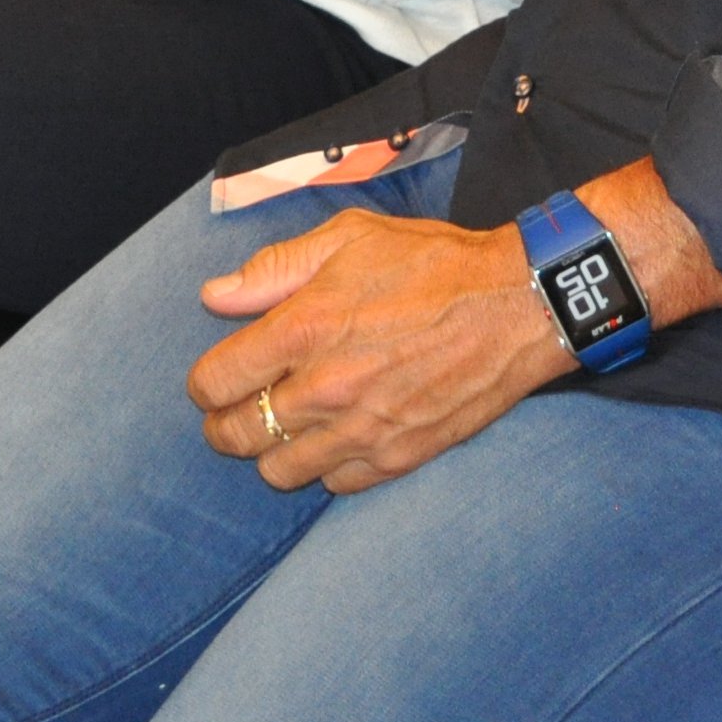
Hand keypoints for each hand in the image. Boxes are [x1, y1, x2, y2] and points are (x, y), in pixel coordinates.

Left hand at [185, 208, 571, 494]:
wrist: (514, 304)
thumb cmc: (432, 263)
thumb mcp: (349, 237)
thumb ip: (275, 267)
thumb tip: (215, 296)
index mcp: (304, 327)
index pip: (214, 382)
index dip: (207, 381)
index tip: (220, 376)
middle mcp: (325, 388)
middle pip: (235, 435)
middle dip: (225, 422)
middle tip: (241, 407)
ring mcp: (362, 429)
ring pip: (278, 471)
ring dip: (272, 451)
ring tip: (289, 425)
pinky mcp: (399, 456)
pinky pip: (334, 485)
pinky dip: (326, 467)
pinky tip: (337, 436)